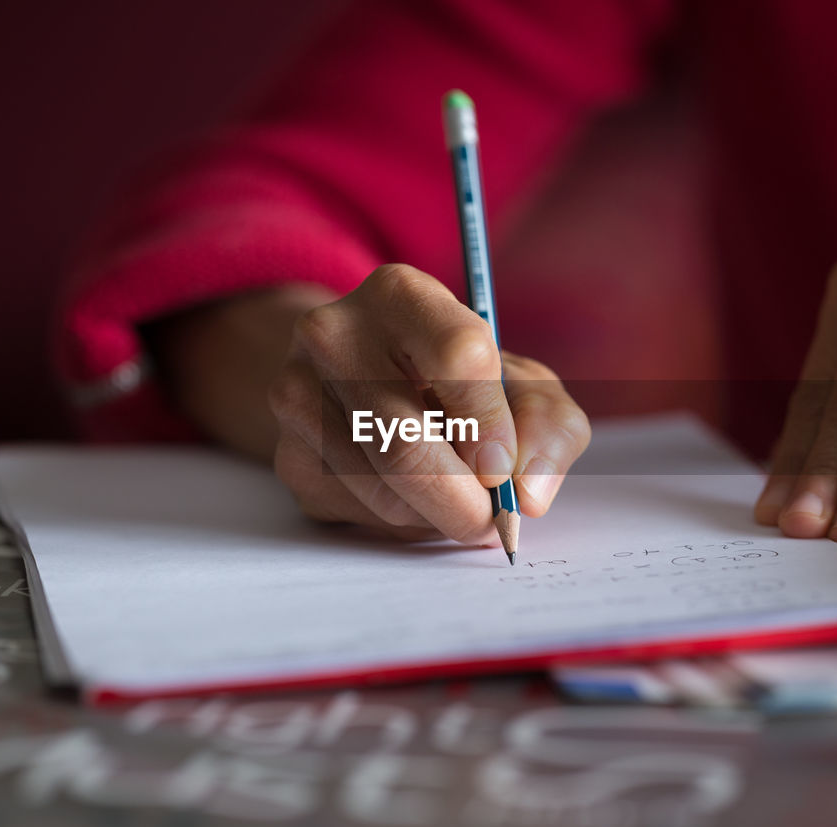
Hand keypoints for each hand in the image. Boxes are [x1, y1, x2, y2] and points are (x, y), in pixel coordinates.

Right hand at [269, 263, 590, 542]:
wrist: (363, 375)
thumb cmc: (458, 379)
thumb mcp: (520, 382)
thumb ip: (547, 426)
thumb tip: (528, 495)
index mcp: (401, 295)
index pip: (459, 355)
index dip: (490, 423)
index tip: (503, 466)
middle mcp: (334, 335)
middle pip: (405, 445)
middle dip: (463, 501)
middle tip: (491, 518)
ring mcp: (298, 395)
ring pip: (384, 492)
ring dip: (435, 514)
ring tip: (450, 487)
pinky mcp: (289, 456)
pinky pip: (360, 513)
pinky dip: (403, 520)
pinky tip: (409, 489)